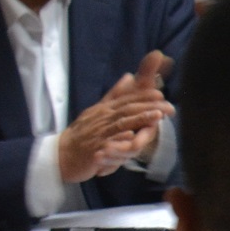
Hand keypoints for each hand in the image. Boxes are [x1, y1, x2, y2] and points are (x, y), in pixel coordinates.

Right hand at [56, 63, 172, 184]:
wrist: (61, 154)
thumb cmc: (83, 132)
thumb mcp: (98, 110)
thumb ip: (115, 94)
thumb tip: (129, 76)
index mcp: (105, 110)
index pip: (127, 100)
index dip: (144, 96)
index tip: (161, 93)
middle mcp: (102, 120)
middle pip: (127, 110)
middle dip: (149, 107)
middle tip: (168, 106)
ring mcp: (98, 135)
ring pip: (120, 125)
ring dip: (139, 120)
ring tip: (157, 116)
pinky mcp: (95, 151)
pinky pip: (108, 145)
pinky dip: (119, 140)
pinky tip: (132, 136)